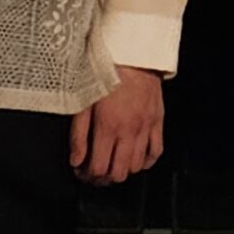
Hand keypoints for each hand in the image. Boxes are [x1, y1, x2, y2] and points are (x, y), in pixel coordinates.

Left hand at [70, 67, 164, 185]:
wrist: (133, 56)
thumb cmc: (106, 74)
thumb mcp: (84, 103)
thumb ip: (78, 135)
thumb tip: (75, 160)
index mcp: (107, 127)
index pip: (97, 167)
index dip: (87, 175)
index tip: (82, 171)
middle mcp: (128, 131)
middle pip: (118, 172)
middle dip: (104, 178)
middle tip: (96, 172)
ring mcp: (145, 127)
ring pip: (136, 166)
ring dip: (123, 170)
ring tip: (113, 164)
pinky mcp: (158, 121)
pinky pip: (156, 151)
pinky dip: (146, 161)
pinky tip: (136, 160)